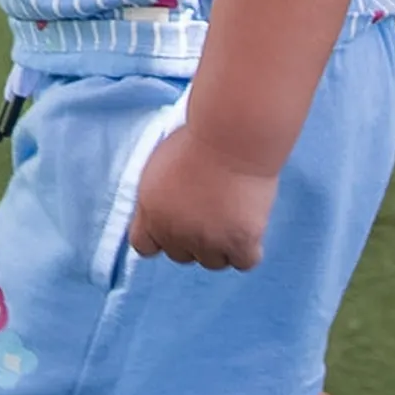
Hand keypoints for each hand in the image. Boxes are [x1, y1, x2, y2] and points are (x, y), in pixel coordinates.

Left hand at [128, 123, 278, 272]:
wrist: (232, 133)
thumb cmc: (201, 135)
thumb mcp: (162, 160)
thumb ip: (159, 193)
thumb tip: (168, 206)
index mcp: (151, 211)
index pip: (144, 245)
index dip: (161, 236)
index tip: (176, 223)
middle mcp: (174, 232)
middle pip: (181, 255)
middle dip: (193, 237)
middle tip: (211, 209)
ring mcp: (207, 241)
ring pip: (213, 261)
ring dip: (222, 243)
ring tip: (233, 212)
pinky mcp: (239, 242)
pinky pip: (244, 261)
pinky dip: (249, 248)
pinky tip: (250, 226)